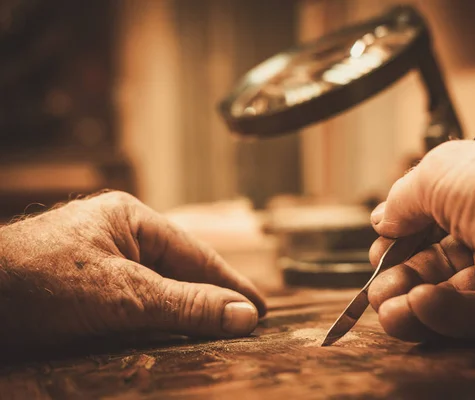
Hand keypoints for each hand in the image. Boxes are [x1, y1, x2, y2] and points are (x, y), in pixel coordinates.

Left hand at [0, 191, 265, 350]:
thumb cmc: (35, 282)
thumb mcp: (123, 295)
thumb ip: (186, 305)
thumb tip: (243, 316)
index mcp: (132, 218)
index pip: (197, 254)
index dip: (231, 284)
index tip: (260, 309)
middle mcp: (119, 236)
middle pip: (181, 271)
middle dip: (212, 299)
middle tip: (246, 324)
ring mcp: (101, 262)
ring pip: (160, 289)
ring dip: (187, 311)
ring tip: (219, 332)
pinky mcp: (85, 289)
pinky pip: (136, 303)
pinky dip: (158, 320)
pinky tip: (172, 334)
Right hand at [367, 131, 474, 343]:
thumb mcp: (439, 174)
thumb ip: (403, 198)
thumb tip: (381, 220)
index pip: (429, 215)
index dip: (400, 233)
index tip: (380, 244)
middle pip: (432, 258)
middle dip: (398, 273)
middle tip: (377, 286)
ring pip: (446, 292)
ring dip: (409, 300)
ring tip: (388, 307)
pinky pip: (472, 316)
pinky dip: (440, 314)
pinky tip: (418, 307)